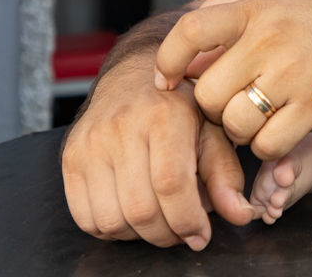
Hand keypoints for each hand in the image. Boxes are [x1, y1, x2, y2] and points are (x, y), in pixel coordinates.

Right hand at [60, 53, 252, 248]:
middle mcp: (122, 128)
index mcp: (164, 116)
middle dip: (167, 234)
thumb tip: (241, 215)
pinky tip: (131, 216)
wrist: (133, 76)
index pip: (171, 184)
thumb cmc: (179, 106)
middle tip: (182, 231)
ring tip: (159, 221)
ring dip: (140, 235)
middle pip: (141, 209)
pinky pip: (85, 217)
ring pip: (111, 219)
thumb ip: (226, 175)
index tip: (201, 235)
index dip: (188, 220)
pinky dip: (111, 230)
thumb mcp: (212, 130)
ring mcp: (90, 143)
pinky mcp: (70, 157)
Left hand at [154, 0, 311, 159]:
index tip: (165, 80)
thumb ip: (222, 32)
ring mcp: (293, 74)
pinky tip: (274, 129)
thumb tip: (177, 70)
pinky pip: (268, 145)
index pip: (192, 31)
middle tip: (228, 102)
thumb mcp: (265, 9)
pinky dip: (264, 146)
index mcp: (252, 12)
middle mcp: (270, 40)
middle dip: (212, 108)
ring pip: (236, 125)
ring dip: (237, 130)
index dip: (168, 60)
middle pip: (208, 94)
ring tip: (253, 116)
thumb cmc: (307, 26)